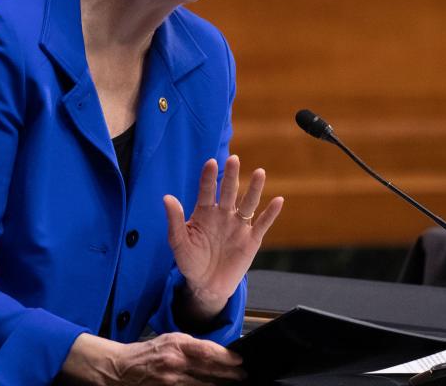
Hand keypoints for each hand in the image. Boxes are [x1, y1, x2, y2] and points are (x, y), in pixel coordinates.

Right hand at [61, 332, 245, 384]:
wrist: (120, 368)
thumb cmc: (145, 353)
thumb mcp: (169, 340)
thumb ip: (190, 346)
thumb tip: (214, 352)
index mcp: (177, 345)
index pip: (208, 351)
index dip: (227, 357)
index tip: (239, 360)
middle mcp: (175, 362)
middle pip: (210, 370)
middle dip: (230, 374)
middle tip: (243, 375)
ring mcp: (171, 380)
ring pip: (203, 385)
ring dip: (220, 385)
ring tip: (234, 384)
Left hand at [163, 155, 283, 319]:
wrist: (206, 285)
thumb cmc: (190, 261)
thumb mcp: (178, 242)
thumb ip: (175, 220)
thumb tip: (167, 197)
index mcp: (204, 212)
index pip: (207, 190)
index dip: (208, 177)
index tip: (210, 162)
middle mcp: (223, 214)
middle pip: (229, 191)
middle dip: (231, 176)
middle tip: (234, 159)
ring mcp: (238, 226)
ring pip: (248, 203)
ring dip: (254, 188)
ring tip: (259, 172)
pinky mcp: (251, 240)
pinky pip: (262, 224)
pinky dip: (270, 213)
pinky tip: (278, 200)